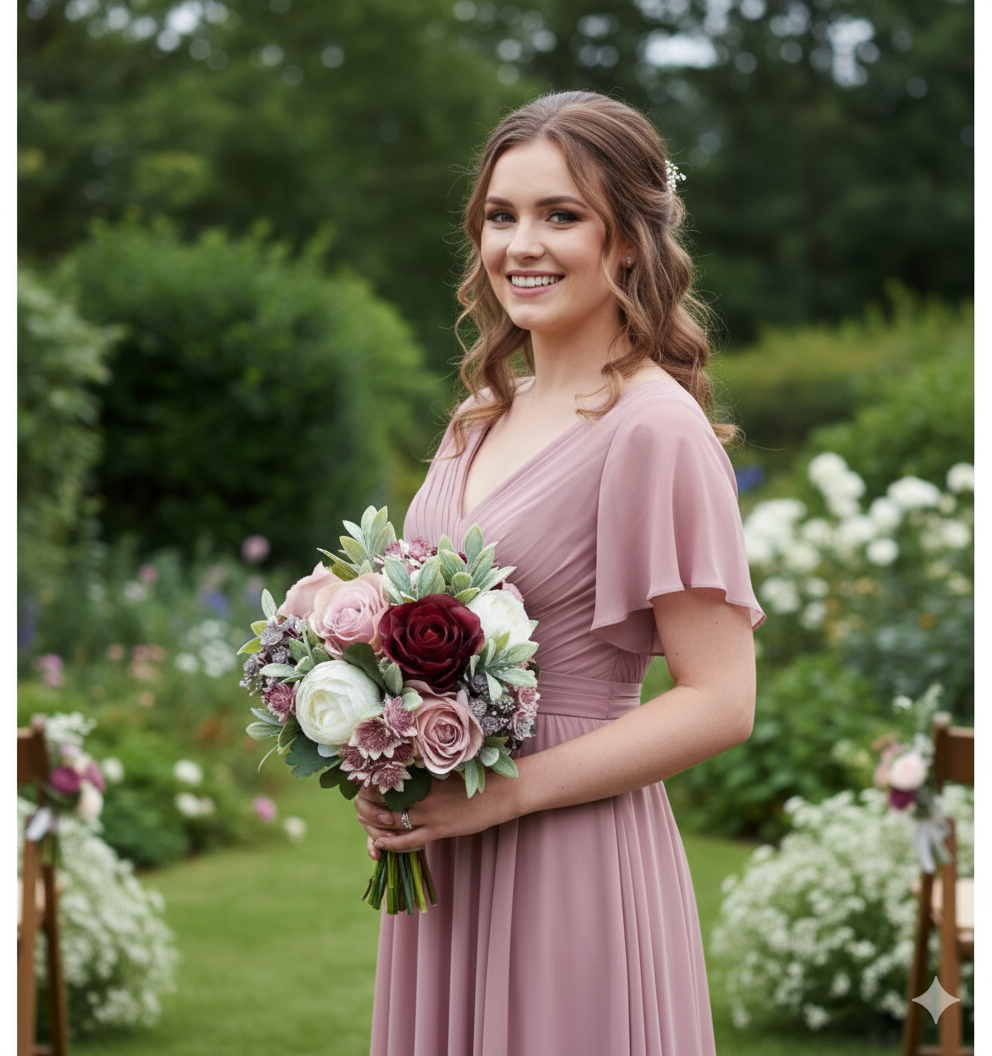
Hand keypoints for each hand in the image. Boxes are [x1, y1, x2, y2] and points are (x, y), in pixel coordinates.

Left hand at [352, 770, 518, 858]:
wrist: (502, 793)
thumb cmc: (478, 779)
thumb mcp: (451, 771)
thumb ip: (430, 773)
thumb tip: (413, 772)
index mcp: (424, 776)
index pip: (388, 780)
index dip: (371, 784)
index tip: (361, 785)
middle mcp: (422, 794)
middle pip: (383, 800)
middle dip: (366, 805)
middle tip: (357, 806)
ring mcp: (429, 813)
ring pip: (391, 821)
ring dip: (373, 824)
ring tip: (364, 821)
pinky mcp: (439, 830)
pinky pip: (408, 840)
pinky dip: (391, 843)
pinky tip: (381, 844)